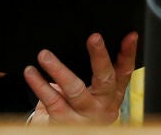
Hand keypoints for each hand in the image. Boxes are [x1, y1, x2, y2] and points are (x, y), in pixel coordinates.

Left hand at [23, 32, 137, 124]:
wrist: (66, 132)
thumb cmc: (78, 107)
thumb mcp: (92, 91)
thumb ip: (96, 72)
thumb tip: (93, 39)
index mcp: (112, 95)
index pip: (124, 72)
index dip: (128, 53)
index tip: (130, 35)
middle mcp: (103, 107)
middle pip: (105, 79)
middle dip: (100, 57)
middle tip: (94, 38)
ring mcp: (84, 116)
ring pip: (75, 90)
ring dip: (59, 69)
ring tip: (44, 55)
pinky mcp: (64, 122)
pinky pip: (51, 101)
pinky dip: (39, 84)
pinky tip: (31, 72)